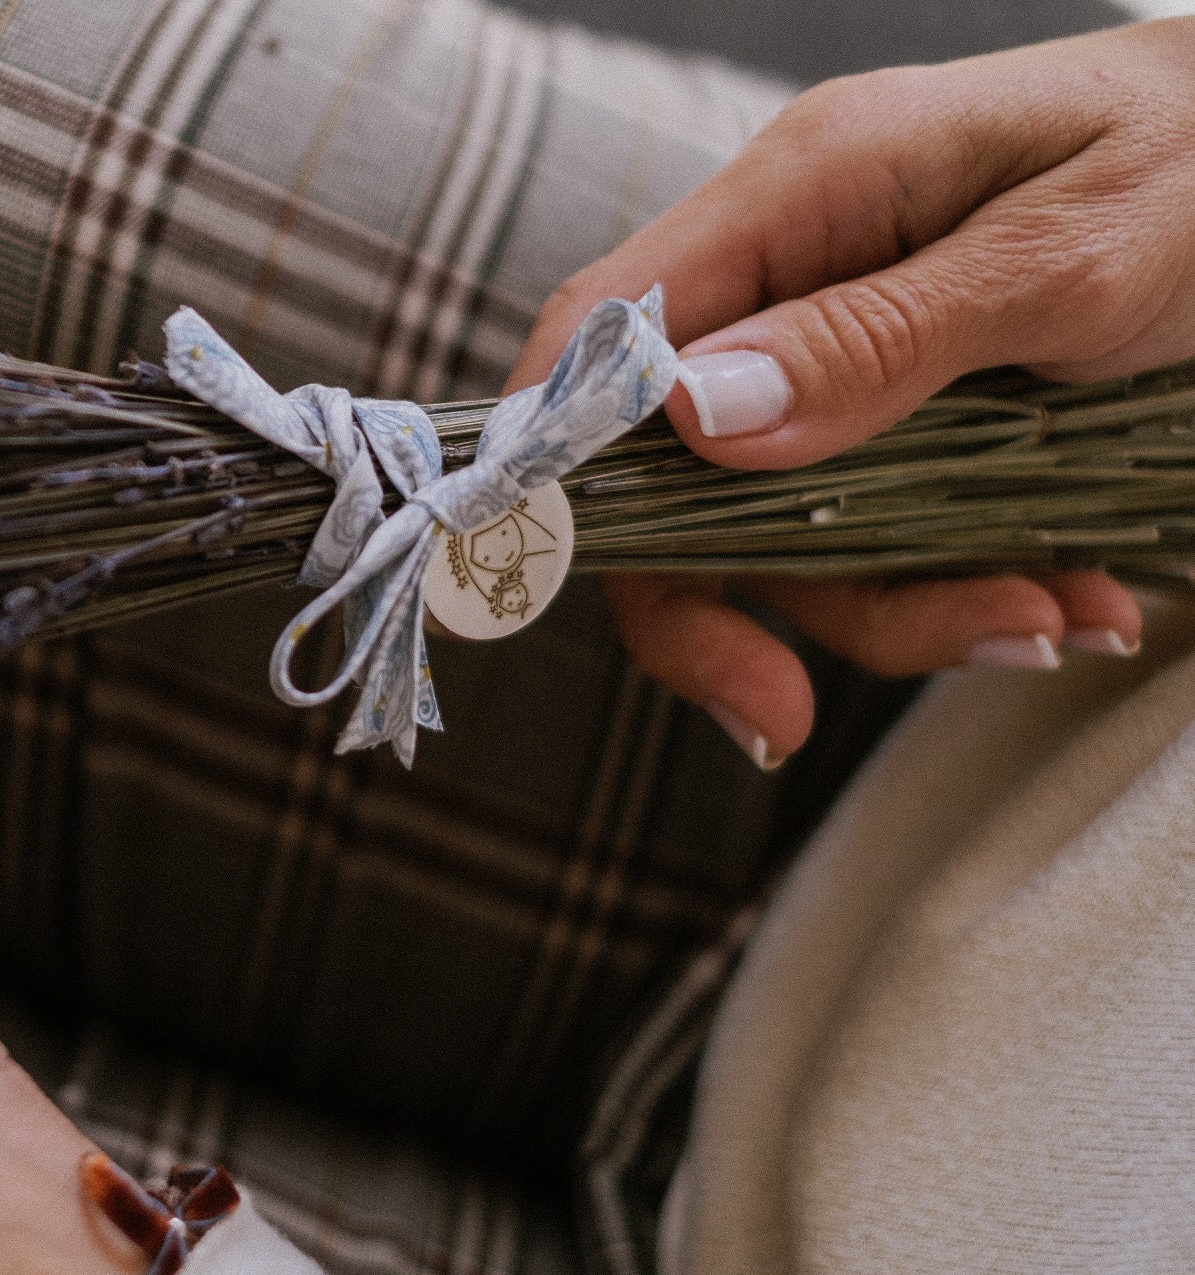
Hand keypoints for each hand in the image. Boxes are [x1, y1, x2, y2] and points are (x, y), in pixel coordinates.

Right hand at [511, 22, 1194, 767]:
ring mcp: (850, 351)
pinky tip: (1076, 599)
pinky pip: (885, 531)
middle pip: (675, 471)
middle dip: (731, 604)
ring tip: (1054, 623)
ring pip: (790, 528)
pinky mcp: (911, 412)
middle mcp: (799, 278)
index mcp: (803, 194)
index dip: (558, 466)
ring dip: (904, 610)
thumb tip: (694, 418)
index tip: (580, 589)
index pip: (601, 332)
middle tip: (781, 721)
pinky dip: (964, 590)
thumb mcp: (1065, 253)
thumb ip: (878, 335)